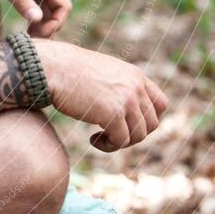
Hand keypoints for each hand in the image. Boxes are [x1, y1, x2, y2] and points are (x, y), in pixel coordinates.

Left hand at [0, 0, 71, 37]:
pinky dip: (35, 14)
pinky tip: (26, 25)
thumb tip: (38, 20)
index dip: (56, 23)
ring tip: (29, 36)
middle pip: (57, 8)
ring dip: (43, 22)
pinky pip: (37, 1)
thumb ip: (21, 0)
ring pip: (47, 6)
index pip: (63, 5)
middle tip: (33, 40)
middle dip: (50, 26)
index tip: (39, 35)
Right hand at [35, 39, 167, 151]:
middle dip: (133, 134)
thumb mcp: (102, 72)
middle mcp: (135, 87)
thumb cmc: (68, 70)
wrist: (53, 68)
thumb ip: (118, 86)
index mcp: (135, 75)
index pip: (160, 104)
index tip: (129, 124)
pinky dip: (108, 146)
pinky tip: (92, 140)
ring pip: (138, 135)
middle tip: (111, 134)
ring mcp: (126, 100)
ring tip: (99, 138)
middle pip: (151, 123)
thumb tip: (122, 109)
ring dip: (120, 142)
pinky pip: (120, 141)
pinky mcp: (113, 114)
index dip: (148, 119)